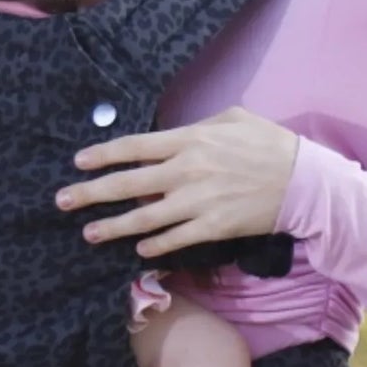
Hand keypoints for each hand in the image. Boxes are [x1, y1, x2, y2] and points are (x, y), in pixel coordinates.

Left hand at [57, 107, 300, 258]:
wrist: (304, 181)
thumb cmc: (270, 144)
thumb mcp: (234, 118)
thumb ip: (198, 125)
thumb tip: (173, 135)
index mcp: (190, 139)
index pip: (134, 146)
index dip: (103, 155)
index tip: (78, 162)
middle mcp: (187, 170)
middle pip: (128, 183)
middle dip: (91, 192)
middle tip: (63, 201)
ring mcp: (198, 202)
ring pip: (144, 217)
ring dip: (113, 226)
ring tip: (89, 233)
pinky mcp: (213, 227)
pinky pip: (174, 239)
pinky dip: (153, 244)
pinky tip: (137, 247)